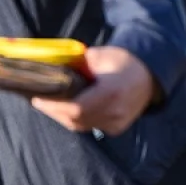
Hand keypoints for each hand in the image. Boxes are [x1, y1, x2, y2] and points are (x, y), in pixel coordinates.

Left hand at [29, 46, 159, 135]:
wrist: (148, 75)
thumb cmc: (122, 61)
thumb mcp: (100, 56)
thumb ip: (78, 64)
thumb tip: (54, 70)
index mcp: (111, 92)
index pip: (76, 108)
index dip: (54, 106)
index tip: (37, 98)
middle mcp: (114, 112)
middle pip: (75, 120)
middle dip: (54, 111)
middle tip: (39, 100)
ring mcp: (116, 123)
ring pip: (80, 126)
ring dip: (62, 116)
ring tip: (49, 104)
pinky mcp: (116, 129)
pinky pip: (89, 126)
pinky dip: (75, 119)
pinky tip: (66, 110)